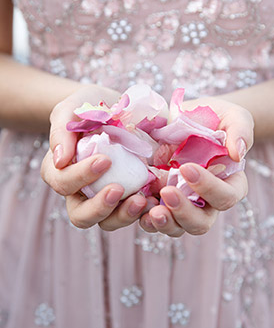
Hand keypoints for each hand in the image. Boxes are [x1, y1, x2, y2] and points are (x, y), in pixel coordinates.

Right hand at [40, 85, 151, 230]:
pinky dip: (146, 213)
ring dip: (125, 215)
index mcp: (62, 171)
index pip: (63, 183)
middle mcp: (82, 191)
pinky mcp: (134, 196)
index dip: (80, 176)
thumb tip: (59, 160)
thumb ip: (61, 130)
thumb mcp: (74, 108)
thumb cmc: (93, 105)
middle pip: (81, 216)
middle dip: (99, 207)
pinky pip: (137, 215)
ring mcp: (109, 197)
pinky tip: (158, 201)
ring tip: (143, 200)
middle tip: (120, 190)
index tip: (105, 160)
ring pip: (109, 221)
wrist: (126, 107)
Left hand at [139, 98, 253, 236]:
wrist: (184, 116)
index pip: (227, 196)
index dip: (210, 188)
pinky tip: (135, 204)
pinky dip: (144, 218)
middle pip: (202, 222)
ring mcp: (183, 205)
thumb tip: (239, 154)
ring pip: (178, 227)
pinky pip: (154, 221)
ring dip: (164, 223)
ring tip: (150, 210)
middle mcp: (208, 201)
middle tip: (167, 192)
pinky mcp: (160, 202)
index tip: (188, 167)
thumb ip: (241, 130)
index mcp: (230, 183)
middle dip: (184, 212)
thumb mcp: (232, 116)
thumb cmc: (215, 117)